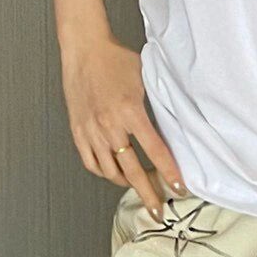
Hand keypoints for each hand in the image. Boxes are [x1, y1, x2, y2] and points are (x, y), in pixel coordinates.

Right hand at [61, 35, 186, 217]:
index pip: (155, 151)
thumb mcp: (145, 77)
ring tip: (138, 186)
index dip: (169, 172)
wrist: (84, 49)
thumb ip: (156, 102)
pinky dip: (104, 172)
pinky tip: (114, 173)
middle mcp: (110, 126)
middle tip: (158, 208)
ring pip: (110, 171)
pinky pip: (92, 162)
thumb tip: (175, 120)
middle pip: (132, 170)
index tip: (178, 188)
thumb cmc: (115, 59)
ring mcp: (92, 131)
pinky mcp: (79, 131)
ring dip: (126, 183)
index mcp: (130, 111)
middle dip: (148, 192)